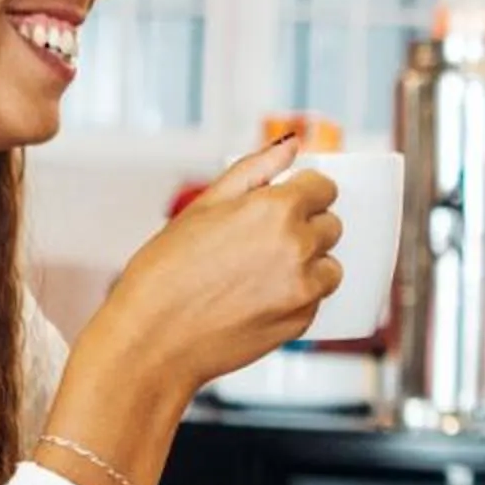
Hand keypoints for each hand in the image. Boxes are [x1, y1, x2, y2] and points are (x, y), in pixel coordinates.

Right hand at [97, 138, 346, 396]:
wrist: (153, 339)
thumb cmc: (167, 271)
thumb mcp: (204, 207)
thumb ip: (254, 170)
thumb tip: (291, 144)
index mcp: (276, 209)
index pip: (324, 188)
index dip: (303, 193)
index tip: (284, 203)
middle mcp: (299, 246)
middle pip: (330, 225)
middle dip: (304, 227)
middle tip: (259, 243)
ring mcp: (304, 287)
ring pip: (329, 265)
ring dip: (307, 264)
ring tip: (258, 274)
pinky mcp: (303, 321)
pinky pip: (315, 298)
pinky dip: (296, 295)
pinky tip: (255, 299)